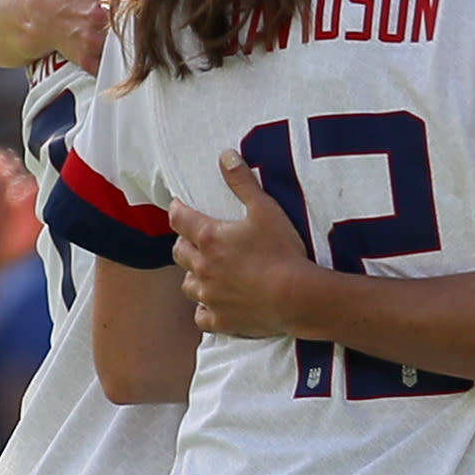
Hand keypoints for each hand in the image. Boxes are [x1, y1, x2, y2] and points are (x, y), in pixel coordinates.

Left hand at [197, 150, 323, 333]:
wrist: (296, 297)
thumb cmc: (282, 251)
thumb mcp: (265, 209)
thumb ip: (242, 182)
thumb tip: (225, 155)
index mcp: (209, 238)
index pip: (179, 219)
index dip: (177, 210)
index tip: (179, 207)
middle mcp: (202, 267)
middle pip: (179, 252)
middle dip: (185, 244)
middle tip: (195, 240)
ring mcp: (210, 296)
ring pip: (188, 285)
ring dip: (193, 276)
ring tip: (204, 273)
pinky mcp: (221, 320)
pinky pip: (202, 316)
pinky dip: (205, 309)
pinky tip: (213, 305)